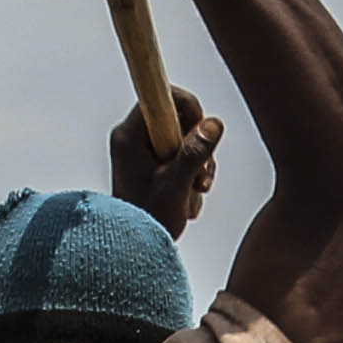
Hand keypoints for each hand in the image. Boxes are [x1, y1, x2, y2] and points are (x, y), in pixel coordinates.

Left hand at [110, 85, 223, 231]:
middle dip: (197, 142)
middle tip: (201, 172)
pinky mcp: (149, 162)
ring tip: (196, 189)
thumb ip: (194, 154)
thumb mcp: (175, 187)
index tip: (199, 129)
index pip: (159, 94)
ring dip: (198, 160)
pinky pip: (179, 151)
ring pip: (182, 135)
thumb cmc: (146, 220)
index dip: (187, 106)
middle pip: (176, 116)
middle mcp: (132, 137)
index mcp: (129, 136)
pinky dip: (192, 169)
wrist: (130, 247)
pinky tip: (191, 192)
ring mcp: (140, 149)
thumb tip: (214, 124)